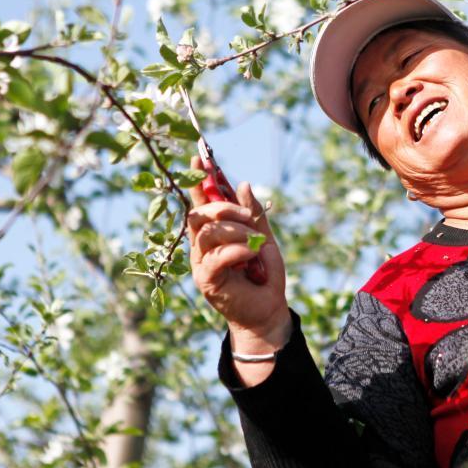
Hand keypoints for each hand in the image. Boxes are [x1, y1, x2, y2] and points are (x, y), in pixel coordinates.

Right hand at [188, 156, 289, 351]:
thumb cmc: (264, 275)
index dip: (198, 181)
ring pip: (207, 233)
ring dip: (235, 231)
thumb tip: (242, 183)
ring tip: (254, 242)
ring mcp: (200, 263)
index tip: (200, 157)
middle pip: (198, 215)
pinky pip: (216, 256)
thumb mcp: (264, 238)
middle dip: (222, 208)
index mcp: (213, 234)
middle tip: (248, 216)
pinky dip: (237, 250)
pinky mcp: (207, 280)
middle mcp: (201, 247)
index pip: (201, 202)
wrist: (268, 309)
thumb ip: (253, 213)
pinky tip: (250, 256)